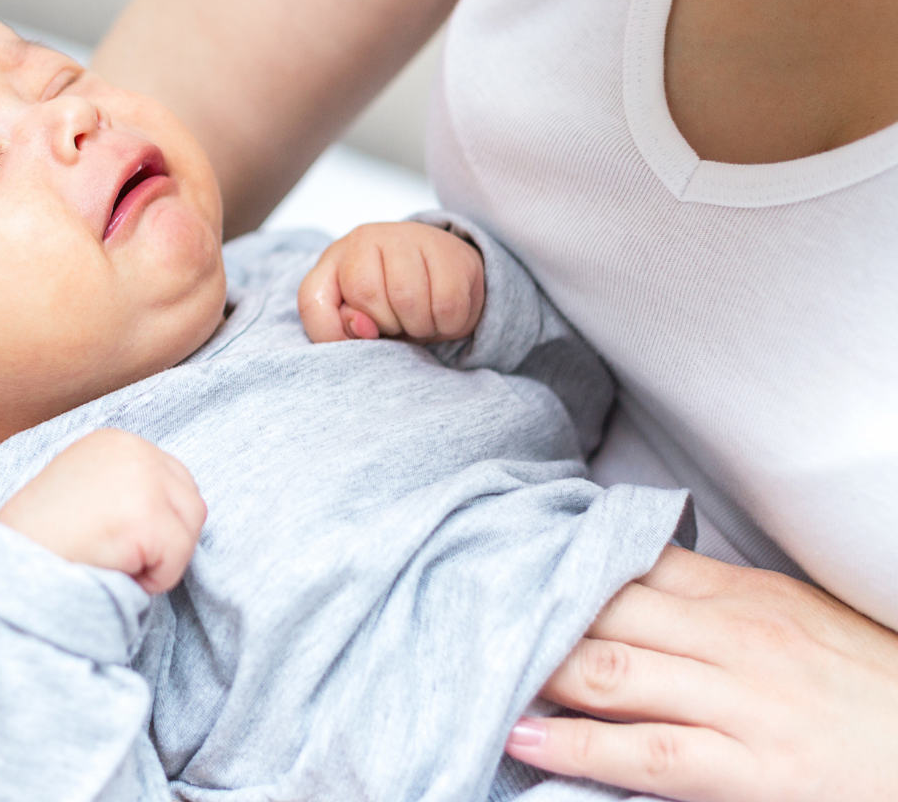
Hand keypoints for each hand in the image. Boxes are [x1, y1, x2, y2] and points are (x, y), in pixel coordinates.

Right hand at [0, 429, 206, 593]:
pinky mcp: (144, 516)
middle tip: (119, 557)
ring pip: (189, 530)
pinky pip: (177, 560)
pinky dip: (154, 580)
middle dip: (165, 540)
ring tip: (115, 563)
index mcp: (116, 440)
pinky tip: (115, 573)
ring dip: (160, 560)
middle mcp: (134, 449)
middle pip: (192, 503)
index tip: (118, 539)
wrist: (2, 570)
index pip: (176, 481)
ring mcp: (142, 479)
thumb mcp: (85, 490)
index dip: (157, 522)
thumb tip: (175, 506)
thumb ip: (127, 486)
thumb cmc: (41, 541)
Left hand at [299, 221, 484, 343]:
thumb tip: (361, 327)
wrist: (447, 273)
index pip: (312, 299)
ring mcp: (407, 237)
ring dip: (419, 326)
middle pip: (365, 293)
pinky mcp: (449, 249)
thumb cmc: (394, 301)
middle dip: (386, 325)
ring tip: (421, 319)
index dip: (329, 331)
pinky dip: (447, 324)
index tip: (358, 338)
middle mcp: (365, 239)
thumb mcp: (360, 320)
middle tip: (399, 322)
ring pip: (407, 299)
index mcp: (334, 260)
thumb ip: (343, 329)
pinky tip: (442, 314)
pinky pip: (446, 304)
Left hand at [505, 545, 897, 800]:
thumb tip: (635, 573)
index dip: (562, 559)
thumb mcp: (790, 612)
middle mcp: (731, 638)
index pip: (630, 559)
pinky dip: (578, 746)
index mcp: (739, 592)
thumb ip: (712, 591)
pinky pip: (648, 754)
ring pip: (614, 674)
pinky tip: (526, 738)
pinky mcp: (749, 772)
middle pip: (607, 610)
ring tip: (478, 665)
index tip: (507, 557)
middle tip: (469, 605)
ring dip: (538, 669)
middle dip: (535, 608)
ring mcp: (738, 704)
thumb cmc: (863, 678)